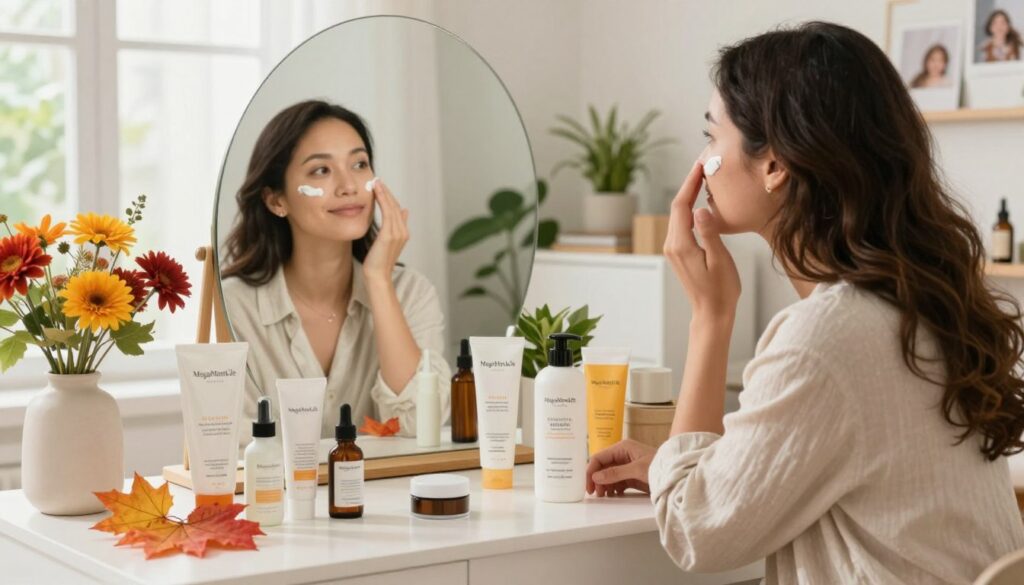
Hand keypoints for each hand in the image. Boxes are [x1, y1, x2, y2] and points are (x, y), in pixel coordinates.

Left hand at [362, 179, 409, 283]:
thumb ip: (394, 229)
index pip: (397, 211)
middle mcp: (403, 231)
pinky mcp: (390, 234)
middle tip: (377, 180)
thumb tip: (403, 212)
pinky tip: (377, 191)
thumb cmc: (378, 262)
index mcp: (403, 233)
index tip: (380, 188)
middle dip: (387, 192)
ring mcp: (398, 233)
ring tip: (376, 182)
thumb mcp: (386, 243)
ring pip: (392, 207)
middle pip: (395, 206)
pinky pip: (387, 212)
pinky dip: (383, 200)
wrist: (377, 276)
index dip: (389, 198)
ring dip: (384, 193)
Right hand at [586, 439, 656, 496]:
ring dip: (604, 485)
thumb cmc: (661, 467)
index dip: (591, 471)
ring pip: (608, 475)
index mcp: (622, 447)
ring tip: (605, 495)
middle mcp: (623, 455)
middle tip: (597, 494)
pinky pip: (617, 481)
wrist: (677, 476)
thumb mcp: (636, 470)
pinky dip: (613, 488)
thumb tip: (596, 477)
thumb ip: (615, 473)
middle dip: (597, 479)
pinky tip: (613, 494)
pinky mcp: (632, 476)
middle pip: (602, 467)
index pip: (599, 457)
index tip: (589, 486)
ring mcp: (627, 465)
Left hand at [663, 161, 740, 319]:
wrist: (712, 312)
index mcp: (681, 245)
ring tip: (702, 178)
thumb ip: (710, 234)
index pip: (681, 206)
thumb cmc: (720, 290)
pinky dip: (688, 209)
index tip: (700, 166)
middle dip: (688, 185)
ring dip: (688, 196)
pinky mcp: (678, 252)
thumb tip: (701, 209)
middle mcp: (672, 245)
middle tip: (703, 166)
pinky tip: (699, 201)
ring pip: (678, 215)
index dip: (689, 184)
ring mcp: (673, 249)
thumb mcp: (719, 260)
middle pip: (676, 207)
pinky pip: (681, 224)